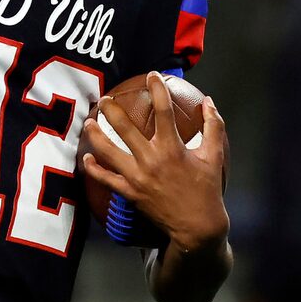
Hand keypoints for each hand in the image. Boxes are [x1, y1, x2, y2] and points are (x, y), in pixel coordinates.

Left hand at [82, 72, 227, 254]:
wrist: (196, 226)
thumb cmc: (207, 189)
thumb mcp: (214, 156)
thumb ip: (213, 126)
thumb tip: (209, 102)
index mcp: (173, 148)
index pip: (164, 110)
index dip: (157, 89)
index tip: (152, 75)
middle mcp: (152, 160)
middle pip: (125, 128)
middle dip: (111, 110)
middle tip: (105, 99)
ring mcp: (138, 177)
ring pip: (108, 152)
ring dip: (95, 136)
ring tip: (87, 123)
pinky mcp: (130, 193)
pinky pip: (106, 179)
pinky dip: (94, 168)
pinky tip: (86, 158)